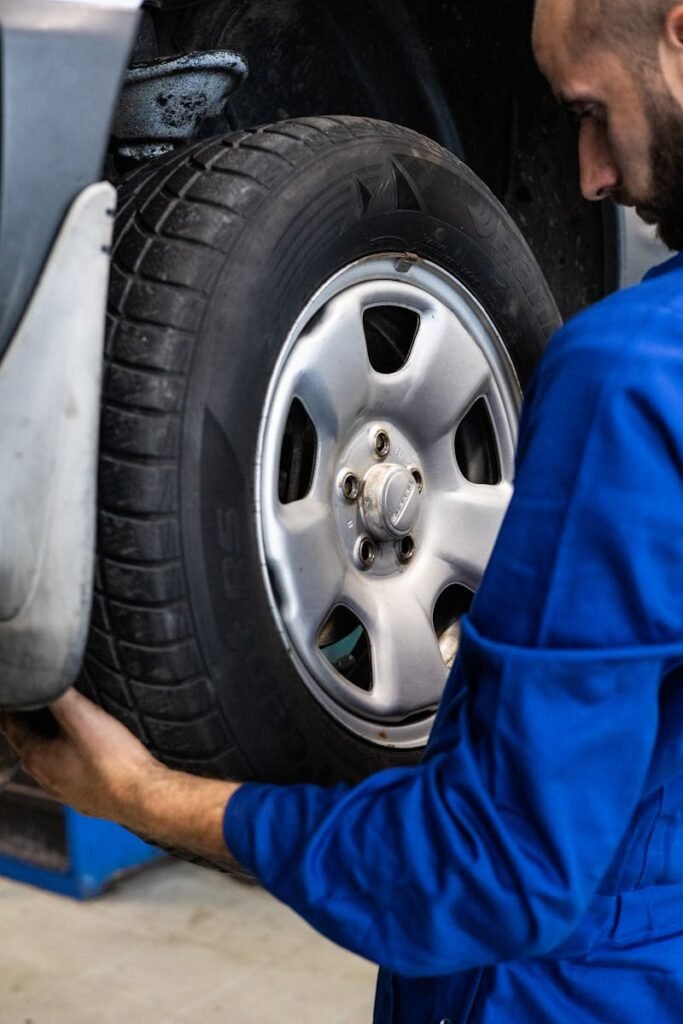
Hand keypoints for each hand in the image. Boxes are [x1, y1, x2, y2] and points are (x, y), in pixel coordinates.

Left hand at [0, 689, 242, 868]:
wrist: (143, 796)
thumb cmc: (113, 762)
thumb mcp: (82, 715)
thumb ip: (58, 693)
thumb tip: (44, 676)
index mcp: (36, 759)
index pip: (10, 727)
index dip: (12, 707)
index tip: (16, 694)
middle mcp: (46, 778)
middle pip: (30, 744)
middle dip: (33, 722)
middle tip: (43, 700)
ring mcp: (67, 791)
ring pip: (53, 760)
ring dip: (55, 741)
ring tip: (68, 721)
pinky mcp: (88, 796)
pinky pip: (74, 772)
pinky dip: (74, 757)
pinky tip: (92, 750)